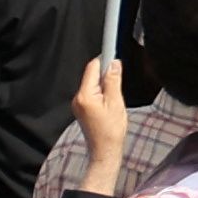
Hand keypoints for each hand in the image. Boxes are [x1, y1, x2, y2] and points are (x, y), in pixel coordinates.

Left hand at [75, 53, 130, 191]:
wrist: (104, 152)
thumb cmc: (111, 131)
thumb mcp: (117, 102)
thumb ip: (113, 80)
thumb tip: (114, 63)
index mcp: (85, 95)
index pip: (93, 67)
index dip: (105, 57)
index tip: (113, 45)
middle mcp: (78, 98)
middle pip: (92, 74)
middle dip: (106, 73)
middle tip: (119, 81)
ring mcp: (79, 104)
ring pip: (93, 83)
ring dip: (105, 84)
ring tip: (115, 98)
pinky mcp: (82, 109)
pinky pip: (92, 92)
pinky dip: (102, 92)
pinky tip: (111, 102)